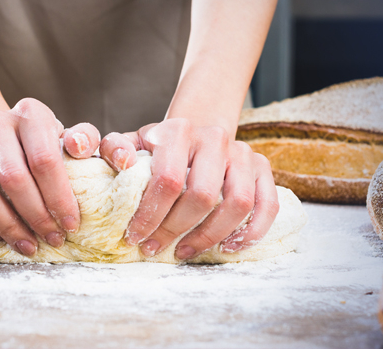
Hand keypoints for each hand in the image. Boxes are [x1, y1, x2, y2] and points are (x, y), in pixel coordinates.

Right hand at [0, 98, 100, 255]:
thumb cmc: (40, 145)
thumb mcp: (66, 138)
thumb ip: (83, 140)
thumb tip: (80, 147)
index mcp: (30, 112)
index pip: (44, 160)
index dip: (59, 198)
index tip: (71, 224)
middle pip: (13, 178)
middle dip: (36, 216)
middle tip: (52, 239)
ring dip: (6, 226)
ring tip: (27, 244)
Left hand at [99, 118, 278, 259]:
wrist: (195, 134)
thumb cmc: (159, 148)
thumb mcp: (131, 143)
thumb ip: (115, 149)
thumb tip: (123, 163)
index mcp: (178, 130)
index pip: (168, 180)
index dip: (151, 215)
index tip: (135, 236)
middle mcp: (214, 138)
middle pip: (201, 196)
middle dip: (174, 230)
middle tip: (154, 248)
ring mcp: (242, 153)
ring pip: (237, 204)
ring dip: (210, 236)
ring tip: (185, 251)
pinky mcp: (262, 167)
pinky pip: (267, 205)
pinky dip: (252, 231)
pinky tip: (228, 247)